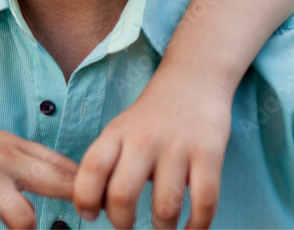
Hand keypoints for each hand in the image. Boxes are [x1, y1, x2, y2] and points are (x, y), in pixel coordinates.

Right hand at [0, 92, 76, 229]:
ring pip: (24, 217)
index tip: (98, 210)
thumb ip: (16, 163)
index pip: (66, 167)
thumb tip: (39, 195)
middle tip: (85, 222)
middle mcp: (7, 159)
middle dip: (79, 209)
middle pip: (61, 185)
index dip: (89, 189)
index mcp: (16, 147)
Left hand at [73, 72, 231, 228]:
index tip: (88, 214)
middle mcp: (143, 139)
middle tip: (126, 229)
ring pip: (165, 206)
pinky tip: (190, 229)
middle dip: (121, 224)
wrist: (193, 80)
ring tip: (161, 229)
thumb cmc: (151, 116)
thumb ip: (109, 162)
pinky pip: (204, 202)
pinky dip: (197, 226)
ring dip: (161, 229)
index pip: (92, 167)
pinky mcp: (209, 153)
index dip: (85, 197)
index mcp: (116, 133)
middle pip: (123, 194)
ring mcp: (177, 147)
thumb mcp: (121, 129)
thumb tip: (95, 206)